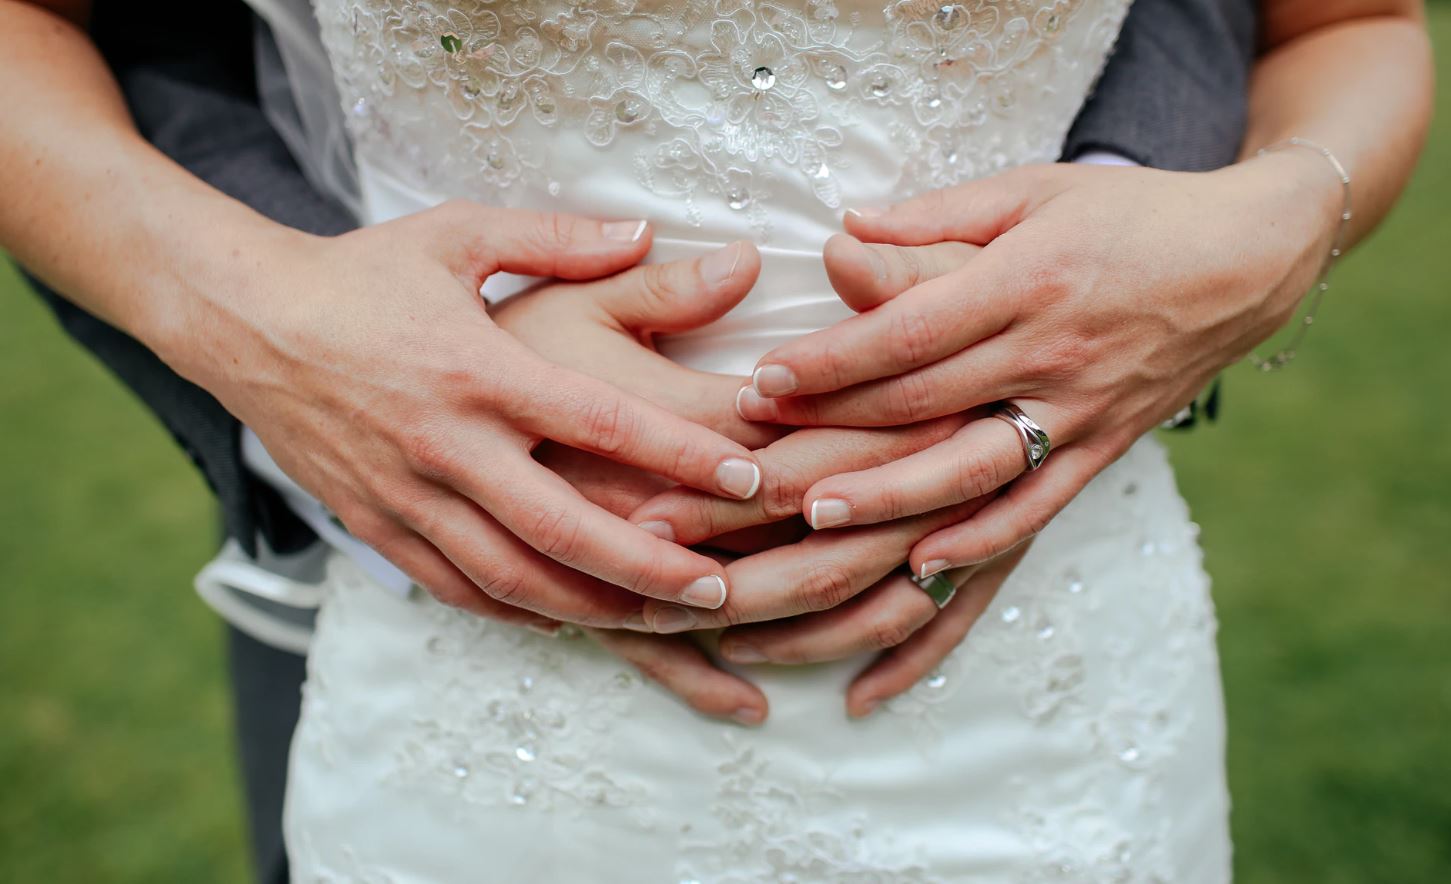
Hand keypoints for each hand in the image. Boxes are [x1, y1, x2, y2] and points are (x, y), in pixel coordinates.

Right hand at [163, 202, 769, 627]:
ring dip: (595, 608)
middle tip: (723, 590)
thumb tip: (650, 228)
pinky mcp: (377, 526)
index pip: (599, 422)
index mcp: (478, 368)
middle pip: (564, 529)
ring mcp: (407, 495)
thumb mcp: (458, 233)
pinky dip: (520, 612)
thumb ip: (557, 238)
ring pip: (514, 578)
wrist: (246, 322)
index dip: (678, 456)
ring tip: (665, 620)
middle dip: (650, 570)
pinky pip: (458, 589)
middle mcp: (446, 443)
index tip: (748, 480)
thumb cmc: (364, 273)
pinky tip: (572, 618)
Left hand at [737, 158, 1340, 575]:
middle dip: (831, 434)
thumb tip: (838, 234)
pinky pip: (1034, 512)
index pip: (910, 330)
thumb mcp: (1033, 190)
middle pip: (924, 406)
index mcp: (1027, 279)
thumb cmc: (1126, 215)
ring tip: (814, 523)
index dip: (833, 362)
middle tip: (751, 462)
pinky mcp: (1100, 453)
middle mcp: (1051, 353)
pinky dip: (980, 547)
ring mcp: (1079, 412)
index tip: (765, 382)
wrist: (1246, 260)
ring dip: (890, 504)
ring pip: (972, 473)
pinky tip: (922, 576)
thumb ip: (935, 218)